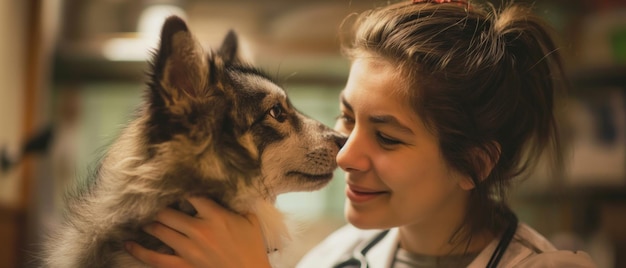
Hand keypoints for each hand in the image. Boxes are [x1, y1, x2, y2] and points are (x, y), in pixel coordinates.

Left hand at [125, 197, 271, 267]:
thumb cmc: (252, 248)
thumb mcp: (250, 220)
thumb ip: (237, 202)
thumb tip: (229, 185)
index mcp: (216, 216)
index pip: (191, 194)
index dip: (179, 186)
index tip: (171, 181)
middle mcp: (199, 230)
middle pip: (168, 211)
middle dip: (157, 203)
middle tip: (148, 198)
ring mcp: (189, 250)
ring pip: (159, 230)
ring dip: (148, 222)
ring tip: (140, 215)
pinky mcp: (183, 266)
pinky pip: (155, 258)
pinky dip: (139, 250)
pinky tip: (127, 243)